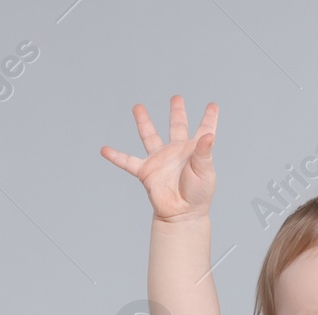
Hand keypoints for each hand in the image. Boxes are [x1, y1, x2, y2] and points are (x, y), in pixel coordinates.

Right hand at [100, 95, 217, 222]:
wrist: (182, 214)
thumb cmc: (198, 196)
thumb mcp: (205, 171)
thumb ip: (204, 152)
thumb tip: (209, 135)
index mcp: (193, 150)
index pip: (204, 130)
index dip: (209, 119)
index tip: (213, 106)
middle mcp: (176, 151)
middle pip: (176, 126)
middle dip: (177, 111)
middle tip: (176, 98)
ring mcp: (160, 160)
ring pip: (149, 135)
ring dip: (144, 122)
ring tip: (138, 107)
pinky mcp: (146, 171)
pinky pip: (127, 162)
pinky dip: (115, 156)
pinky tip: (104, 149)